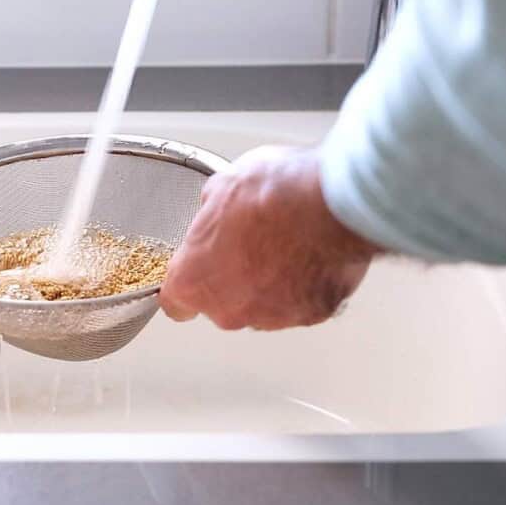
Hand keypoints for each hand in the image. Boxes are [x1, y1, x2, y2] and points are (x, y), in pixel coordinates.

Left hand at [160, 146, 378, 330]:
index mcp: (193, 281)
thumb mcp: (221, 187)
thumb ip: (211, 215)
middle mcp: (228, 309)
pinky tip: (311, 254)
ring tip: (286, 245)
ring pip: (262, 306)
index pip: (175, 302)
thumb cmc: (272, 193)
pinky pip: (301, 303)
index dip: (188, 285)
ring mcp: (271, 317)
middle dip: (233, 279)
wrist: (329, 201)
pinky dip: (305, 285)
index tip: (195, 274)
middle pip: (221, 304)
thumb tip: (218, 212)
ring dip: (270, 283)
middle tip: (250, 244)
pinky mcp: (311, 315)